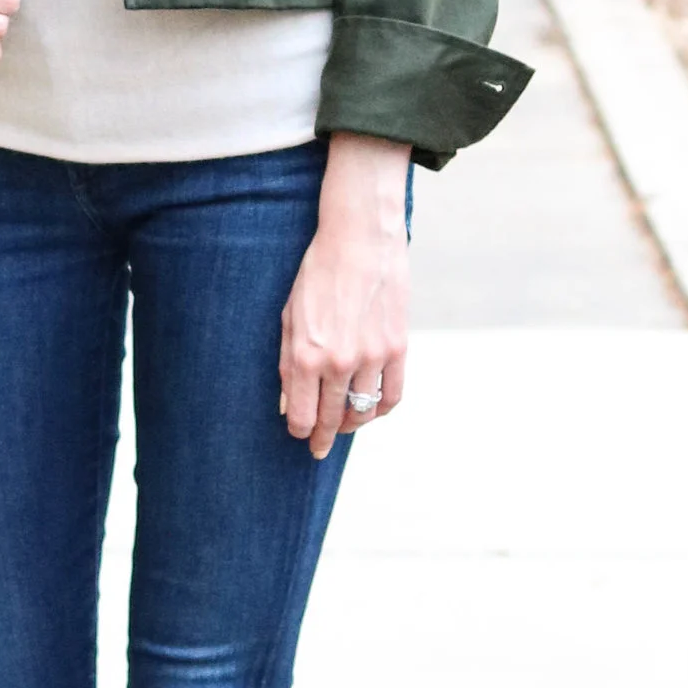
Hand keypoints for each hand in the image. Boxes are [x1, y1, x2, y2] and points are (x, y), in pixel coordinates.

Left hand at [280, 132, 410, 457]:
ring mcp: (372, 357)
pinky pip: (393, 395)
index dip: (301, 431)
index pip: (303, 416)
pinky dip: (382, 409)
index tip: (300, 435)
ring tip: (344, 425)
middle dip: (324, 437)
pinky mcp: (398, 347)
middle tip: (320, 448)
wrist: (360, 239)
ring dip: (352, 424)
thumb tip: (290, 404)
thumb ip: (289, 363)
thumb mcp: (289, 316)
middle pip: (333, 419)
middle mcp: (340, 362)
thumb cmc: (317, 274)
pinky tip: (372, 409)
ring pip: (364, 411)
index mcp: (308, 355)